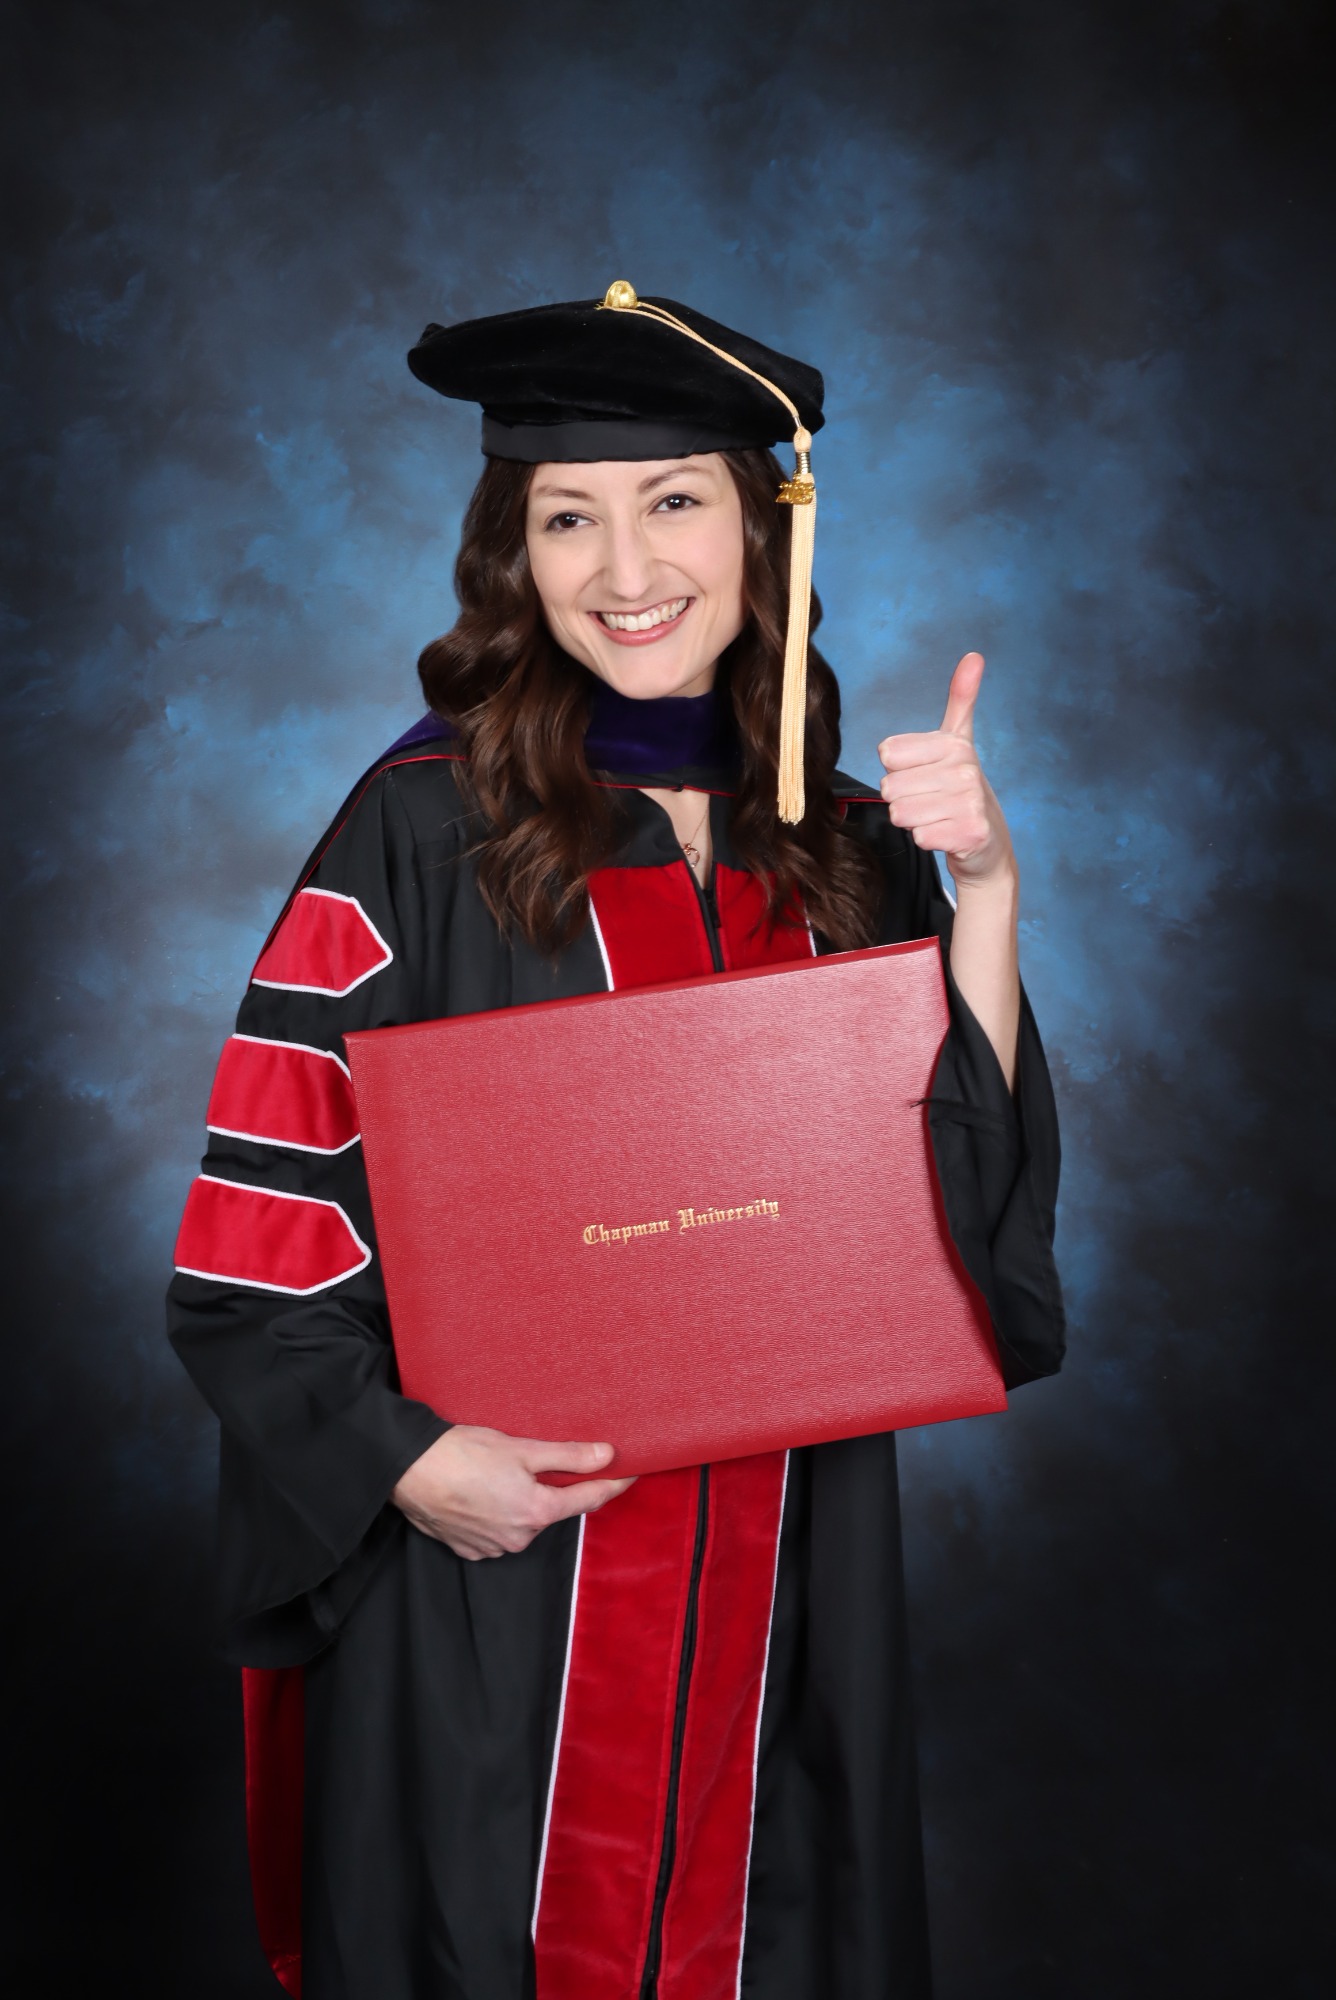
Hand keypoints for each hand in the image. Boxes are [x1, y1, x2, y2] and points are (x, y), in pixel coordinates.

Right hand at [391, 1425, 635, 1561]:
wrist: (408, 1470)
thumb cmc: (463, 1454)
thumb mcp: (521, 1448)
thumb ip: (568, 1456)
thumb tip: (607, 1457)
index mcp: (537, 1512)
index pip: (589, 1500)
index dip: (613, 1484)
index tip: (631, 1473)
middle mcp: (519, 1538)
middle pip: (553, 1510)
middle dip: (555, 1488)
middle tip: (543, 1460)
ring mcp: (493, 1547)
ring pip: (524, 1521)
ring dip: (523, 1500)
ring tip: (502, 1472)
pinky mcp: (470, 1548)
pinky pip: (497, 1531)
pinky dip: (498, 1512)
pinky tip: (484, 1491)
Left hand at [877, 653, 1014, 887]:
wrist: (988, 842)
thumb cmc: (962, 791)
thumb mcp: (958, 742)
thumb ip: (961, 699)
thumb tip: (974, 656)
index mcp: (954, 744)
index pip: (888, 754)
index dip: (898, 770)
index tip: (924, 774)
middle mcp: (965, 770)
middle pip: (890, 786)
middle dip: (904, 799)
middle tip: (931, 801)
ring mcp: (970, 802)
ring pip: (901, 813)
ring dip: (914, 821)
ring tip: (938, 816)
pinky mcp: (970, 833)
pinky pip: (919, 836)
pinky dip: (927, 839)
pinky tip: (946, 834)